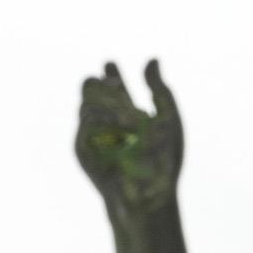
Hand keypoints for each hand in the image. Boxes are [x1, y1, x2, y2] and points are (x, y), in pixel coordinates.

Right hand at [75, 59, 182, 214]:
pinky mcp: (84, 152)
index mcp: (128, 114)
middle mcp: (108, 124)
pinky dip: (101, 120)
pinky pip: (84, 126)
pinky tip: (121, 125)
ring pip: (85, 104)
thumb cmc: (165, 161)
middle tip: (115, 86)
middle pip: (90, 91)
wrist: (154, 193)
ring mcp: (94, 138)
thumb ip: (160, 89)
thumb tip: (152, 59)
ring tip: (130, 116)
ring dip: (106, 104)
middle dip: (99, 84)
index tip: (111, 65)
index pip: (113, 86)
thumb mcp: (169, 119)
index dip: (111, 73)